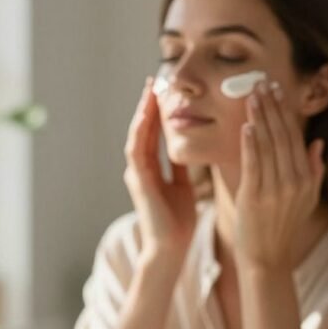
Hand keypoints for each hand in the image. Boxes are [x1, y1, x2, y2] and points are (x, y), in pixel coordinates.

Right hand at [124, 78, 196, 263]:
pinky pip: (136, 151)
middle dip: (149, 105)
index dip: (159, 112)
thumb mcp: (183, 186)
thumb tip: (191, 145)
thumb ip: (182, 167)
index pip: (155, 133)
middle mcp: (141, 168)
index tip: (167, 90)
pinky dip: (140, 132)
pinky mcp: (138, 182)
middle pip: (144, 129)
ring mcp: (137, 174)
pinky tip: (146, 115)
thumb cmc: (178, 222)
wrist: (172, 248)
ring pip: (137, 135)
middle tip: (156, 80)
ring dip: (143, 112)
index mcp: (153, 169)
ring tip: (149, 91)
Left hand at [235, 80, 324, 271]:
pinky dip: (250, 144)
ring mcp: (275, 189)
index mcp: (306, 178)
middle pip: (282, 136)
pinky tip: (247, 126)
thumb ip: (314, 171)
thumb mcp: (307, 200)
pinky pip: (253, 164)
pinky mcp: (255, 197)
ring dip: (260, 118)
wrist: (267, 258)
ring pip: (267, 145)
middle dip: (272, 107)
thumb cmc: (282, 228)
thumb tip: (317, 143)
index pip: (296, 137)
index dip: (286, 112)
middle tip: (261, 83)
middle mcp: (294, 181)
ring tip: (252, 96)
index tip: (278, 91)